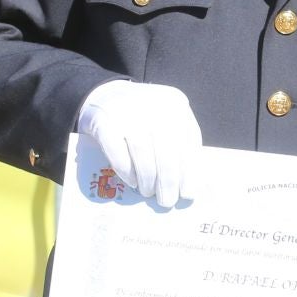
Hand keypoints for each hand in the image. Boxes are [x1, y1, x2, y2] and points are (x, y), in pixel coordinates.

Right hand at [76, 80, 203, 209]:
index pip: (189, 142)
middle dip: (169, 181)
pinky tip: (131, 181)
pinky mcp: (104, 120)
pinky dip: (127, 171)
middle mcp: (153, 103)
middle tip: (167, 201)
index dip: (190, 171)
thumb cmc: (142, 118)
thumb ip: (179, 147)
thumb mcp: (166, 122)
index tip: (189, 193)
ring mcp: (127, 111)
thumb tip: (192, 185)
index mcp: (175, 103)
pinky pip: (118, 153)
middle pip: (167, 150)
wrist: (105, 96)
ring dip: (147, 179)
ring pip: (143, 153)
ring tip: (148, 192)